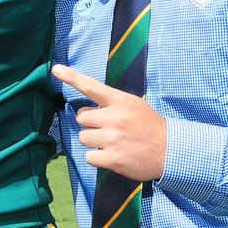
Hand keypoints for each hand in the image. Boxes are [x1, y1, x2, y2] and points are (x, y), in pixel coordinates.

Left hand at [52, 64, 166, 181]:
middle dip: (91, 124)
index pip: (91, 86)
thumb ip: (111, 105)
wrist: (171, 151)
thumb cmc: (149, 127)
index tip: (56, 69)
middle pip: (81, 118)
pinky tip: (113, 156)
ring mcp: (113, 139)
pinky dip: (98, 158)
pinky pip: (89, 157)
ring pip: (84, 137)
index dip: (71, 77)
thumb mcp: (134, 106)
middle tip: (108, 129)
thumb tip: (85, 112)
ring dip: (94, 142)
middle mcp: (114, 118)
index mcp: (120, 101)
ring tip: (113, 143)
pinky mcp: (112, 158)